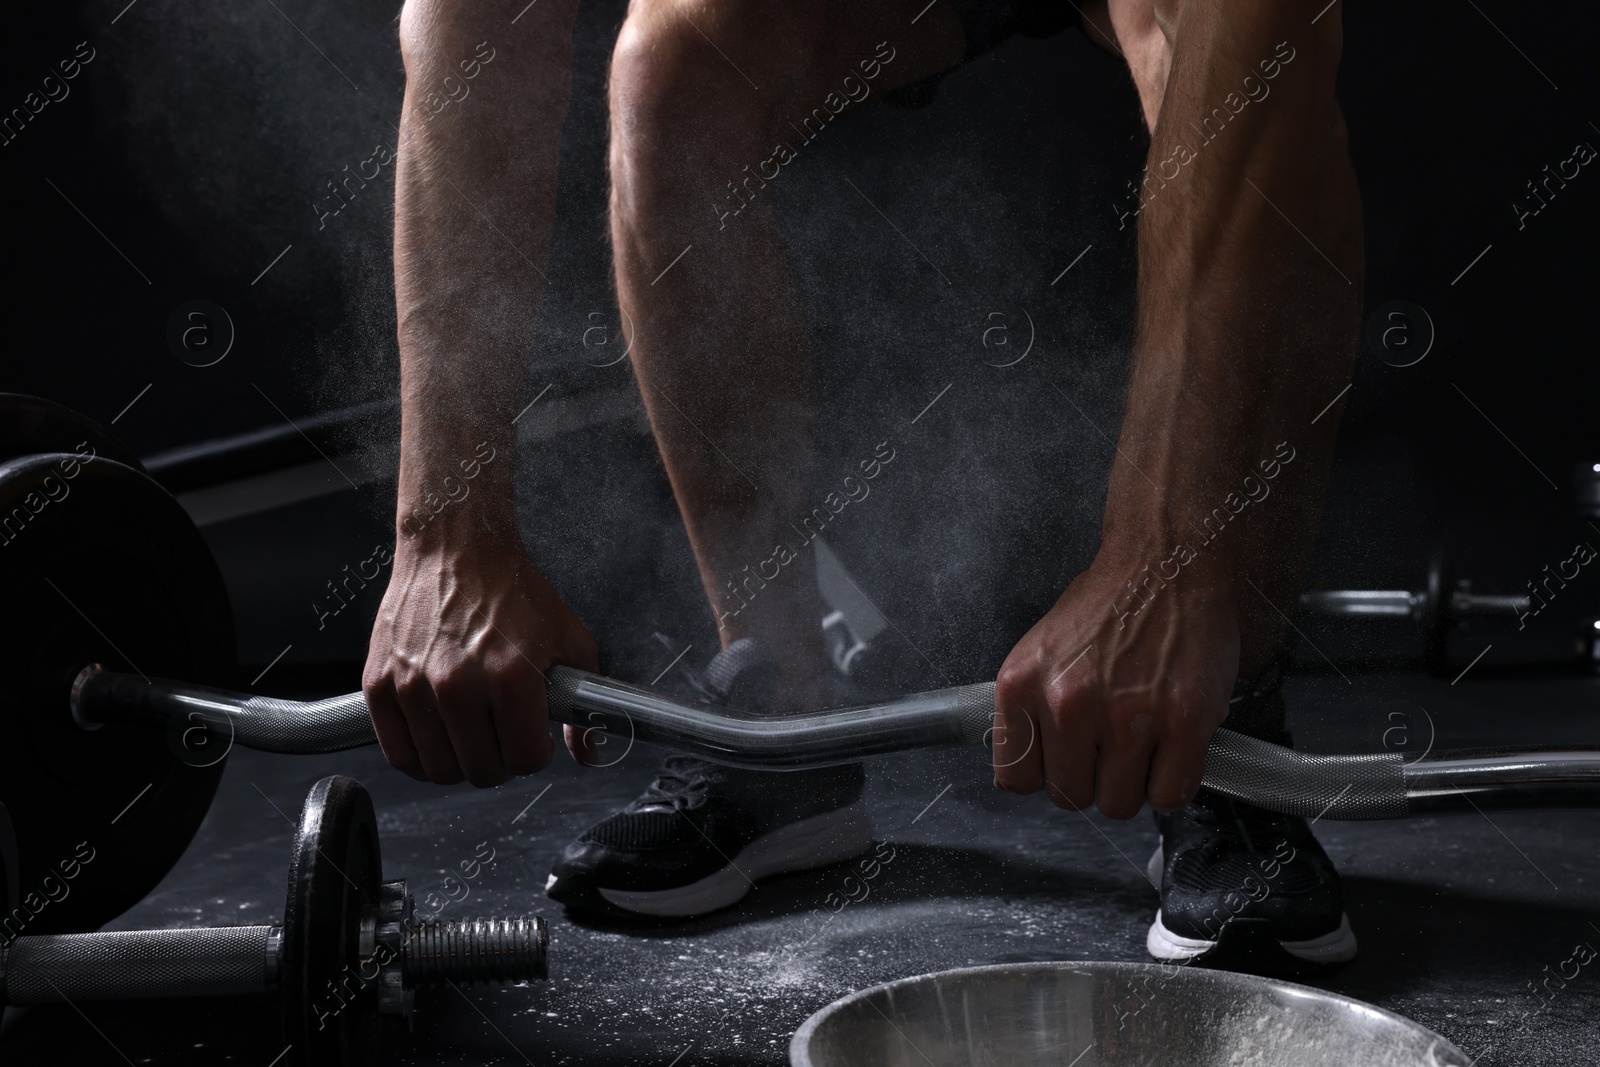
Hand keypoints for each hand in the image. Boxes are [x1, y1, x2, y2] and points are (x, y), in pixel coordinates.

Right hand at [363, 536, 596, 786]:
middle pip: (482, 772)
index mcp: (512, 676)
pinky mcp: (380, 684)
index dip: (535, 753)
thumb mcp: (569, 639)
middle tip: (502, 735)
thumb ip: (581, 702)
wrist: (455, 548)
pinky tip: (439, 739)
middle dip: (501, 761)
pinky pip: (399, 754)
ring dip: (461, 761)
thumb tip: (586, 754)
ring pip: (440, 770)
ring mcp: (414, 686)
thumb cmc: (513, 591)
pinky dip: (421, 758)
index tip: (533, 737)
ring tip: (472, 733)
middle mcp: (459, 684)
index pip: (524, 760)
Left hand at [993, 547, 1238, 817]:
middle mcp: (1067, 704)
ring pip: (1119, 804)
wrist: (1164, 563)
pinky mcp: (1184, 723)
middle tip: (1111, 744)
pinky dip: (1173, 783)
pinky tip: (1173, 749)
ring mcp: (1127, 717)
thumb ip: (1028, 710)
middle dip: (1092, 779)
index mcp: (1022, 684)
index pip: (1016, 779)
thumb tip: (1022, 772)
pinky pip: (1170, 796)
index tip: (1065, 760)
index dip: (1046, 774)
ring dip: (1134, 783)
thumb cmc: (1107, 605)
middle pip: (1070, 797)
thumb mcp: (1040, 651)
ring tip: (1144, 742)